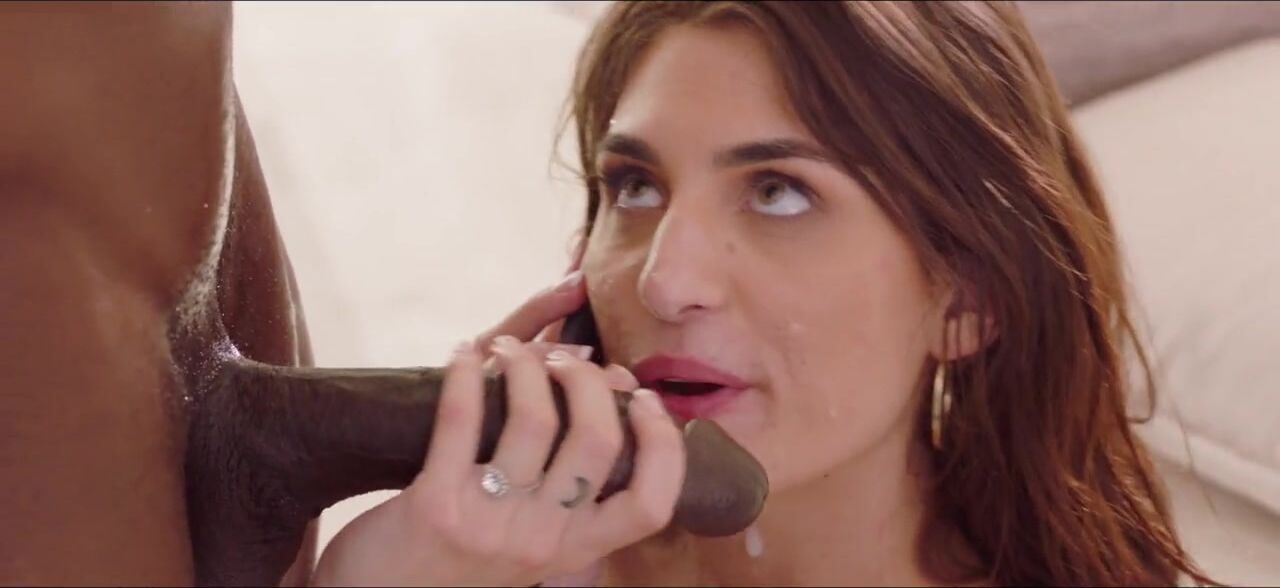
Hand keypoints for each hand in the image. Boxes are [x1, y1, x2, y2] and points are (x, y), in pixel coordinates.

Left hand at [311, 275, 686, 586]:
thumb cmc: (460, 563)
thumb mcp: (531, 541)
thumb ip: (568, 487)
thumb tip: (611, 389)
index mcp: (575, 549)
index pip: (651, 504)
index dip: (663, 443)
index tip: (645, 399)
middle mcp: (543, 540)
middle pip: (597, 440)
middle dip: (585, 379)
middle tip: (560, 360)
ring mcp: (492, 523)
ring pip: (535, 418)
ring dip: (524, 363)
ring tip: (508, 349)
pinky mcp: (437, 504)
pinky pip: (462, 418)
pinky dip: (464, 373)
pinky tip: (463, 354)